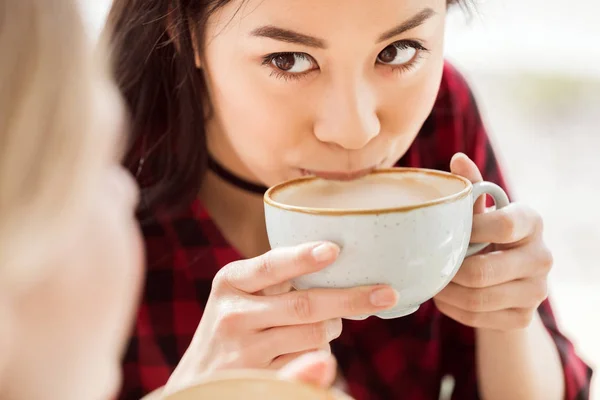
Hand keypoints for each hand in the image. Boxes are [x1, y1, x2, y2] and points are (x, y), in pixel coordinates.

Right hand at [162, 242, 397, 394]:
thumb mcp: (242, 293)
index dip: (304, 257)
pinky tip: (316, 355)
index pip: (272, 266)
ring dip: (331, 329)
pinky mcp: (261, 380)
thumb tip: (333, 259)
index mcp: (231, 281)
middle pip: (305, 305)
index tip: (334, 250)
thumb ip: (275, 277)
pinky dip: (322, 356)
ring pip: (315, 335)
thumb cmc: (234, 323)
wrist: (201, 378)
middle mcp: (234, 315)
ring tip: (320, 325)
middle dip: (350, 299)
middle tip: (386, 293)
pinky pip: (311, 363)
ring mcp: (245, 353)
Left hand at [433, 153, 552, 330]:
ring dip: (445, 292)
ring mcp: (536, 292)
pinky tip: (444, 296)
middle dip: (449, 270)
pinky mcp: (523, 318)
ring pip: (477, 299)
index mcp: (532, 222)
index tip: (449, 232)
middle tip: (429, 264)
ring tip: (431, 280)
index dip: (470, 230)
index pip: (503, 225)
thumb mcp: (483, 211)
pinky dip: (452, 309)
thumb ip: (471, 188)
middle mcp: (542, 258)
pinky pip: (477, 319)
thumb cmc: (489, 233)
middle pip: (483, 272)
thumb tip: (457, 159)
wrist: (510, 277)